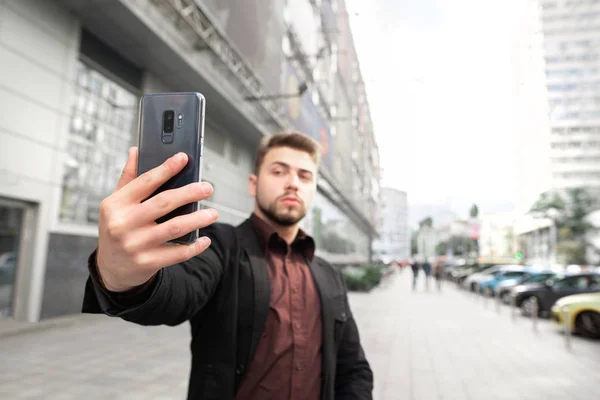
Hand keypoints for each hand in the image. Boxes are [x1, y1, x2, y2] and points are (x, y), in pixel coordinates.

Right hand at [96, 147, 217, 291]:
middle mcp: (124, 224)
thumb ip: (128, 178)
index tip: (183, 158)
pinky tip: (204, 239)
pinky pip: (177, 253)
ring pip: (174, 228)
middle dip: (189, 193)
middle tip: (207, 188)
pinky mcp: (147, 262)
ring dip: (197, 219)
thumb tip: (136, 150)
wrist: (110, 268)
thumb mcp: (115, 203)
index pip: (145, 182)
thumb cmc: (116, 228)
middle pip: (164, 203)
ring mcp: (135, 245)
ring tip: (213, 213)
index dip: (166, 168)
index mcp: (116, 204)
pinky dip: (194, 246)